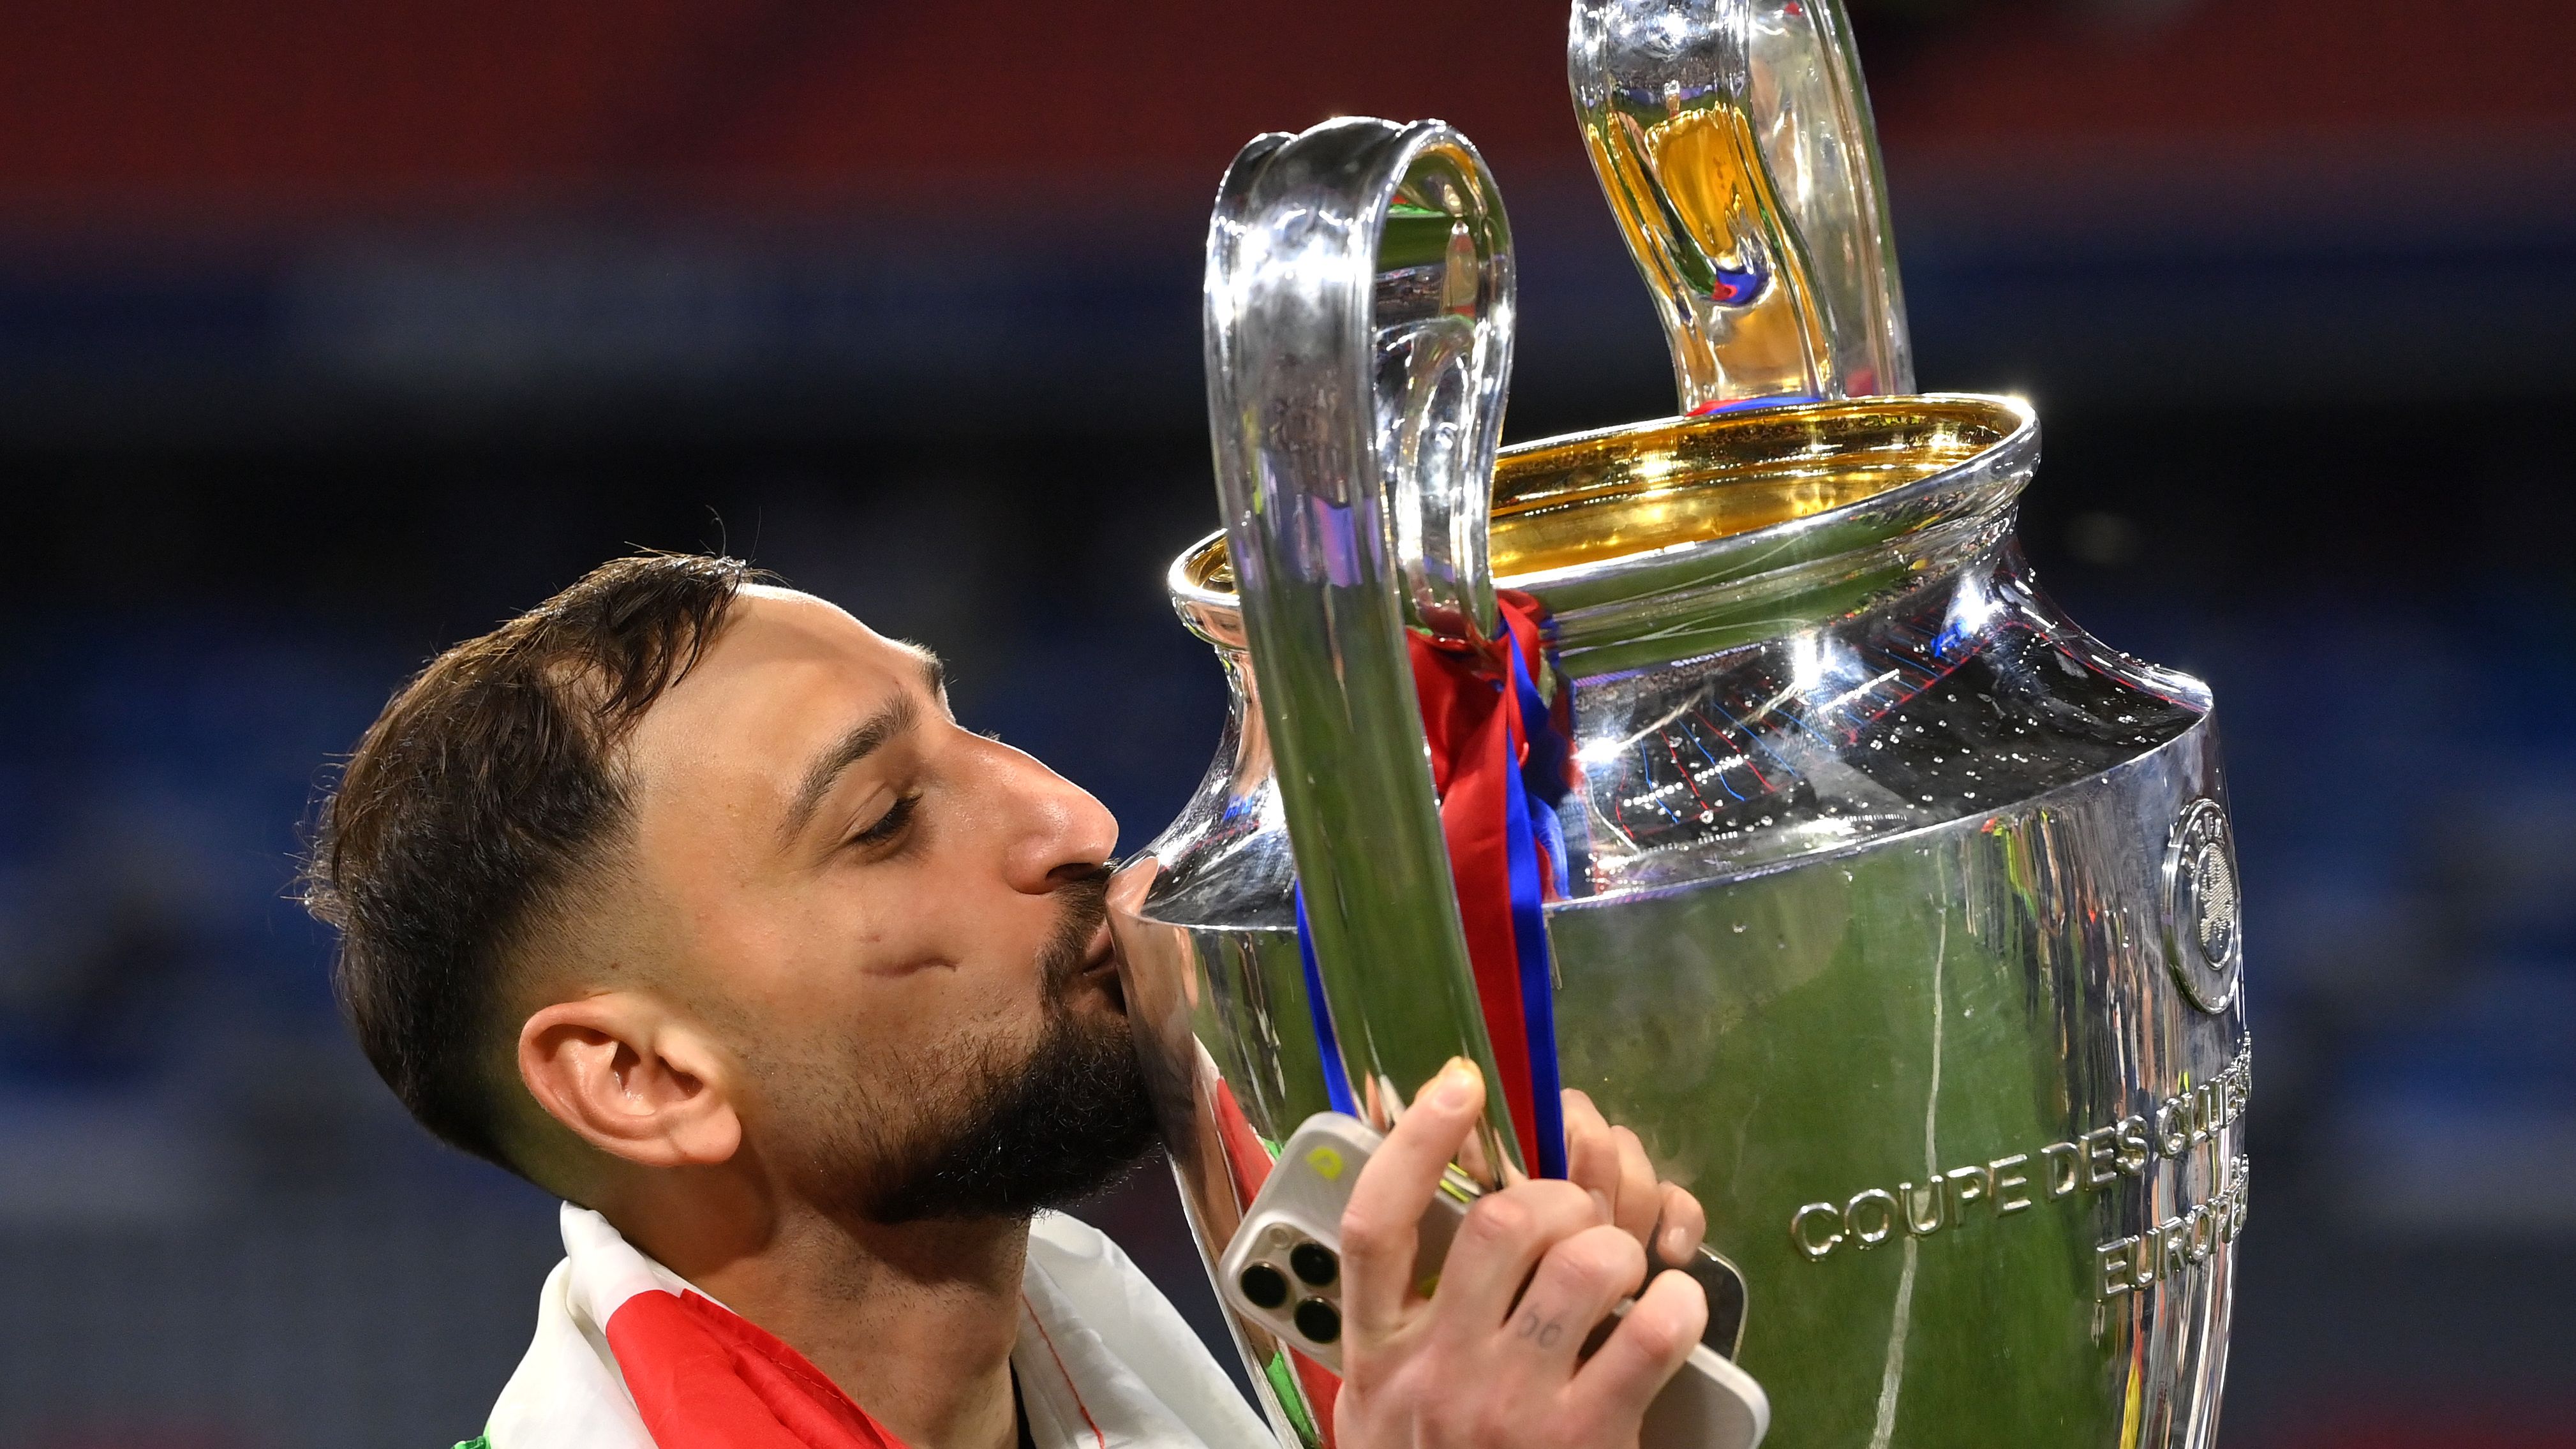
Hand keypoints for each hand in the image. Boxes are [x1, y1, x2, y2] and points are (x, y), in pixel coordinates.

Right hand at [1333, 1059, 1707, 1448]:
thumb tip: (1434, 1206)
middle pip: (1497, 1225)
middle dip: (1557, 1194)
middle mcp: (1437, 1372)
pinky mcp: (1584, 1442)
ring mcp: (1510, 1409)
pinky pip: (1648, 1337)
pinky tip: (1675, 1309)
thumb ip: (1398, 1321)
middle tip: (1575, 1214)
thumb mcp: (1380, 1405)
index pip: (1376, 1224)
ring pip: (1580, 1265)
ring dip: (1617, 1246)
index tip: (1459, 1082)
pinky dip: (1676, 1306)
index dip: (1415, 1140)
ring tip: (1624, 1268)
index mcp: (1376, 1354)